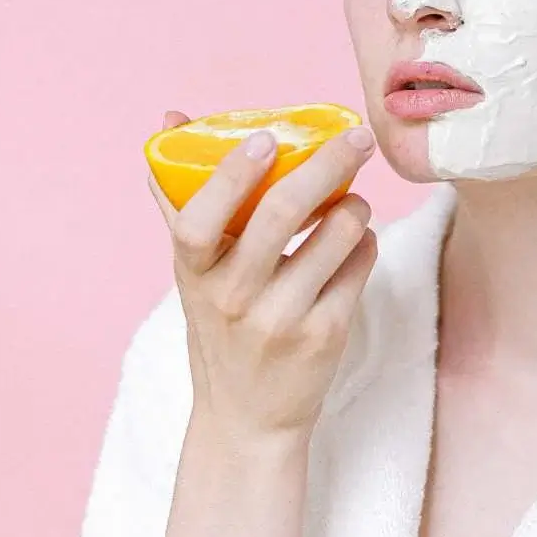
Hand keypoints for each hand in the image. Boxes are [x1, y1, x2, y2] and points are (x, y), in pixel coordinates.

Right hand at [149, 110, 377, 439]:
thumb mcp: (195, 274)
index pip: (198, 218)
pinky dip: (365, 242)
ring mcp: (282, 319)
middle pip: (282, 213)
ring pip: (337, 234)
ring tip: (352, 202)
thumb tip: (171, 119)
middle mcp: (234, 297)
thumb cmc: (221, 328)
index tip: (267, 137)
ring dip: (355, 205)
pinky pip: (360, 265)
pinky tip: (356, 243)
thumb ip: (184, 199)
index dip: (231, 174)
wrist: (248, 418)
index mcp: (196, 274)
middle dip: (328, 163)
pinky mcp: (326, 335)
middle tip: (356, 137)